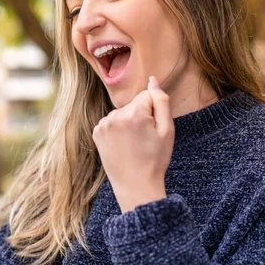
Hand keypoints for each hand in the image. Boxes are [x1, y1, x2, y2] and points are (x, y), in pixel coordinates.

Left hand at [93, 76, 174, 212]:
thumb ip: (161, 101)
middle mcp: (115, 115)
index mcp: (134, 113)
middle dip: (140, 116)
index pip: (147, 96)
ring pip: (122, 113)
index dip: (154, 112)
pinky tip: (122, 145)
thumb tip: (152, 79)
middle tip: (144, 140)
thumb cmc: (155, 159)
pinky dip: (117, 129)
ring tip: (133, 144)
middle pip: (133, 104)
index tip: (152, 130)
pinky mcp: (96, 132)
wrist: (135, 185)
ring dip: (128, 122)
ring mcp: (103, 124)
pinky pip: (111, 122)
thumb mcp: (167, 130)